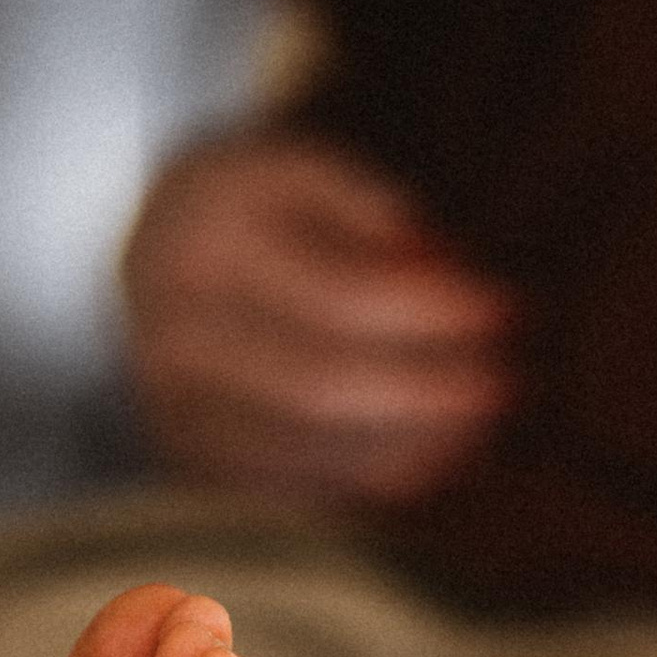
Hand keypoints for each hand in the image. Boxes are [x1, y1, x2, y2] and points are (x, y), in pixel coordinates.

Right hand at [119, 130, 519, 506]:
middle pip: (318, 385)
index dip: (430, 310)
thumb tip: (433, 264)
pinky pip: (287, 486)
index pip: (338, 294)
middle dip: (425, 390)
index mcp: (201, 240)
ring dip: (407, 441)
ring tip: (480, 420)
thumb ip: (364, 206)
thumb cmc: (257, 210)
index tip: (502, 309)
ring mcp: (169, 402)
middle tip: (504, 384)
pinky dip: (365, 477)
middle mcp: (171, 330)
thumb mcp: (300, 170)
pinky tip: (431, 455)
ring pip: (306, 447)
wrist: (152, 256)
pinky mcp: (186, 454)